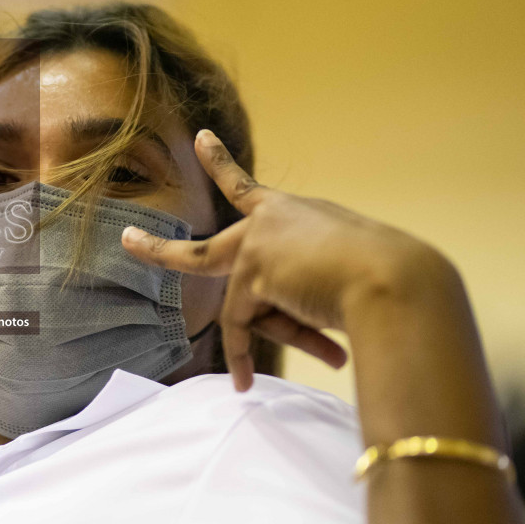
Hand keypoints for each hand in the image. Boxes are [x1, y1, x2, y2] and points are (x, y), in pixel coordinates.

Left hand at [122, 130, 455, 390]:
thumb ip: (304, 295)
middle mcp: (274, 220)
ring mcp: (259, 243)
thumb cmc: (390, 282)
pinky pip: (241, 325)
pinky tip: (245, 383)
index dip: (220, 165)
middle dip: (160, 249)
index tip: (200, 140)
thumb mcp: (342, 281)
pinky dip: (244, 355)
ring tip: (235, 375)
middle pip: (206, 247)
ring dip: (241, 345)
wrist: (398, 281)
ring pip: (234, 305)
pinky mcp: (253, 272)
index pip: (250, 190)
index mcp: (300, 214)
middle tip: (126, 239)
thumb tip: (291, 327)